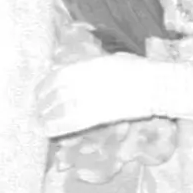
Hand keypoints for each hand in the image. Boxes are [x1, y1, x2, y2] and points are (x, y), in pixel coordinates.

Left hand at [37, 54, 181, 137]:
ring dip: (47, 117)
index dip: (45, 86)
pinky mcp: (102, 113)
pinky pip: (74, 121)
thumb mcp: (111, 61)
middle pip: (58, 92)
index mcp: (91, 65)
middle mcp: (89, 80)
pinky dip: (58, 126)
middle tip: (35, 112)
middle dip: (44, 103)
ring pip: (62, 108)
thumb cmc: (137, 70)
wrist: (157, 84)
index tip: (38, 93)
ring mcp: (95, 96)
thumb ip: (92, 66)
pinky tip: (48, 131)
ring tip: (38, 124)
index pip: (59, 76)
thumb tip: (73, 69)